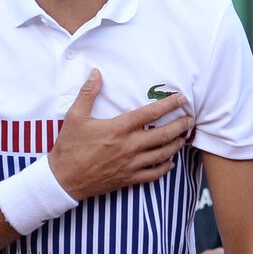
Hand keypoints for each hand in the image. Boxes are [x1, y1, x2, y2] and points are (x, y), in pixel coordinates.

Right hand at [46, 70, 192, 200]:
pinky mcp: (129, 178)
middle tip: (190, 118)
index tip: (182, 98)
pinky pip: (154, 174)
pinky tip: (170, 162)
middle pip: (164, 134)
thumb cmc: (69, 147)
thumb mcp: (74, 116)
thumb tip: (96, 73)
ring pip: (163, 154)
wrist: (63, 179)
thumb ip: (88, 93)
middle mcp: (129, 146)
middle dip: (181, 125)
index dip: (169, 104)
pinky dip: (165, 167)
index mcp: (118, 128)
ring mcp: (131, 164)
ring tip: (183, 137)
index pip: (151, 113)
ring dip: (177, 144)